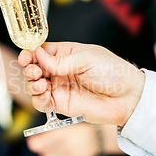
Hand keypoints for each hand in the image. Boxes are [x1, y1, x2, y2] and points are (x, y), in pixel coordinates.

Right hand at [18, 42, 145, 126]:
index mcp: (66, 54)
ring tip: (41, 85)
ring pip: (34, 86)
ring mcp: (59, 88)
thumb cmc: (114, 73)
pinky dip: (37, 100)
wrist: (128, 98)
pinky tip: (44, 95)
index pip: (41, 51)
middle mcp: (59, 70)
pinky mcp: (61, 104)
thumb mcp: (88, 59)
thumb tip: (38, 55)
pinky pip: (41, 103)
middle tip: (35, 72)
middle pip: (33, 68)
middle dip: (29, 69)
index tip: (26, 56)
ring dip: (31, 85)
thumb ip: (61, 61)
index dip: (30, 53)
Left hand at [27, 122, 100, 155]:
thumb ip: (49, 130)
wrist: (97, 136)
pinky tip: (60, 153)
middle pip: (42, 152)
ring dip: (48, 153)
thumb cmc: (79, 127)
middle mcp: (65, 147)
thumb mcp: (64, 124)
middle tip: (45, 141)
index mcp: (62, 135)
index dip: (33, 142)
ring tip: (55, 146)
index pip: (38, 144)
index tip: (32, 140)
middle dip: (42, 146)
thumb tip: (34, 137)